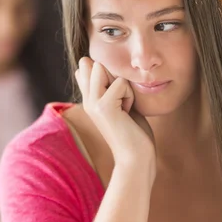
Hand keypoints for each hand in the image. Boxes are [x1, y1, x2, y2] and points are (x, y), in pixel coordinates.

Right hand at [75, 58, 155, 174]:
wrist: (135, 158)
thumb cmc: (134, 133)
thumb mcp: (122, 105)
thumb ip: (114, 87)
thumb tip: (103, 66)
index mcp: (89, 100)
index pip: (85, 68)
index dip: (106, 72)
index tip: (117, 96)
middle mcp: (87, 100)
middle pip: (93, 63)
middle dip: (115, 75)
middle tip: (122, 101)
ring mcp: (92, 103)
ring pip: (102, 68)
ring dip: (122, 84)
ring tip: (124, 106)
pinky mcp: (103, 106)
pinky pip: (121, 82)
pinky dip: (130, 96)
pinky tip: (127, 113)